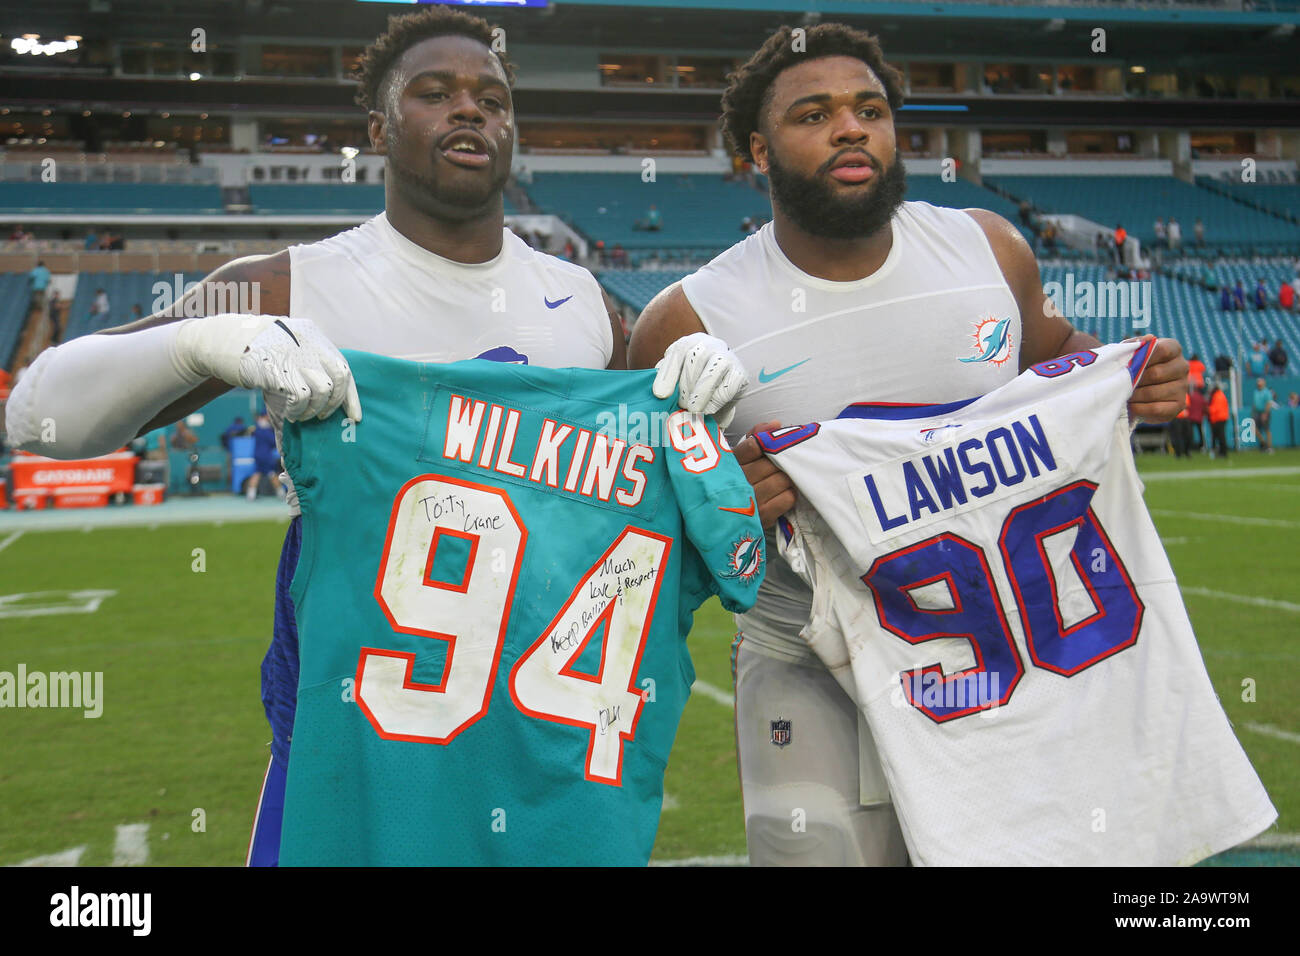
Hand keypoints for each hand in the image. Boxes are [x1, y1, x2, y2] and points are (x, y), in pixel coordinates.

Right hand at [178, 314, 361, 422]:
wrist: (220, 342)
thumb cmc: (255, 358)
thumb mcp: (283, 361)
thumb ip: (302, 381)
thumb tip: (310, 415)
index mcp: (314, 337)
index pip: (344, 367)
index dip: (351, 395)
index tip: (355, 417)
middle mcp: (309, 342)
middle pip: (340, 377)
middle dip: (334, 404)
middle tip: (320, 417)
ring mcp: (295, 353)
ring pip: (324, 389)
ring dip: (314, 410)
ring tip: (300, 415)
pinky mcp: (280, 367)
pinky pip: (302, 396)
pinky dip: (298, 411)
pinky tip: (289, 413)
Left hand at [652, 332, 746, 428]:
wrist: (718, 392)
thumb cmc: (690, 387)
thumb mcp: (674, 382)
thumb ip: (666, 384)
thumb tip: (658, 396)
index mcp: (688, 343)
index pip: (678, 351)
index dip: (668, 373)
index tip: (660, 394)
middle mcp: (709, 345)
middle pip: (696, 358)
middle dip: (685, 385)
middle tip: (680, 405)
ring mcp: (727, 357)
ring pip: (714, 369)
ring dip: (701, 393)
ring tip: (692, 410)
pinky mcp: (740, 374)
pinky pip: (729, 385)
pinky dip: (716, 400)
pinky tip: (707, 410)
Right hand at [733, 420, 795, 528]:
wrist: (721, 521)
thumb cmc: (735, 483)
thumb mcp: (738, 458)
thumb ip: (754, 437)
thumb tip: (776, 424)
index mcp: (729, 466)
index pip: (752, 446)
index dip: (766, 444)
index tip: (770, 446)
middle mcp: (738, 483)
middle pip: (771, 464)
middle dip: (778, 463)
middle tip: (778, 466)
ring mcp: (750, 502)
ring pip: (782, 479)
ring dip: (785, 478)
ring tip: (779, 480)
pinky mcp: (763, 518)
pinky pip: (788, 498)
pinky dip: (788, 494)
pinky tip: (780, 494)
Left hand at [1128, 335, 1187, 423]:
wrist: (1136, 390)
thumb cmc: (1133, 367)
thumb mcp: (1131, 353)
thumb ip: (1135, 345)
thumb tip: (1148, 339)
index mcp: (1173, 349)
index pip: (1162, 350)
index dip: (1143, 358)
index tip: (1129, 365)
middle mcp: (1182, 366)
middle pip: (1156, 374)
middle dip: (1134, 380)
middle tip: (1120, 384)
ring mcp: (1183, 386)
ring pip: (1154, 393)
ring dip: (1134, 396)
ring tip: (1124, 395)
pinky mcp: (1179, 405)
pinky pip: (1157, 409)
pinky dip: (1140, 408)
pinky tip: (1131, 406)